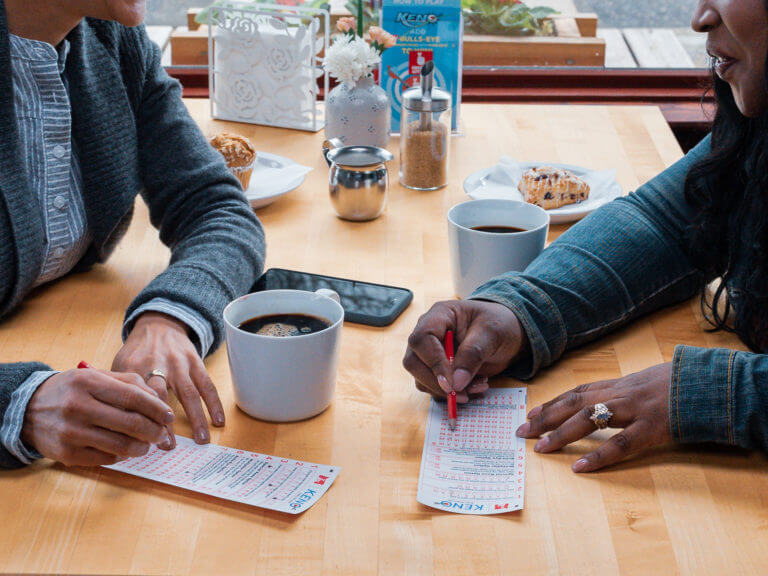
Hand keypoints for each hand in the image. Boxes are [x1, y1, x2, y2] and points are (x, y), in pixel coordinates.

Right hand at [21, 368, 173, 466]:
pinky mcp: (67, 454)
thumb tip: (160, 403)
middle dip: (154, 431)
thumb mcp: (97, 377)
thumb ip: (130, 383)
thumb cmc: (73, 390)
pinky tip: (125, 450)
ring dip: (142, 448)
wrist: (29, 409)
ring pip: (121, 445)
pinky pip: (106, 458)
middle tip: (162, 435)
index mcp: (88, 382)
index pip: (133, 397)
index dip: (157, 409)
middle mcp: (78, 406)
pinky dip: (121, 456)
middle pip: (131, 423)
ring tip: (147, 445)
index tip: (170, 417)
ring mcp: (71, 432)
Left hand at [112, 312, 223, 445]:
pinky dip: (214, 403)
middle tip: (170, 446)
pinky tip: (218, 420)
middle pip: (161, 397)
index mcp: (133, 367)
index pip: (136, 398)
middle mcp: (157, 364)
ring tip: (201, 440)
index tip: (146, 442)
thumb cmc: (137, 352)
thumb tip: (115, 425)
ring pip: (189, 393)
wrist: (159, 325)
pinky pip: (207, 384)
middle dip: (166, 423)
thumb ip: (117, 391)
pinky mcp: (195, 362)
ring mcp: (178, 363)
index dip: (141, 421)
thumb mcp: (119, 366)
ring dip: (197, 418)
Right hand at [403, 300, 528, 401]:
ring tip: (478, 385)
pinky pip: (434, 388)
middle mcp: (429, 334)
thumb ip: (473, 354)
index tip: (450, 384)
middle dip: (437, 383)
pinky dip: (452, 394)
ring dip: (447, 391)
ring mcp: (430, 353)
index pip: (422, 339)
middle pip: (414, 361)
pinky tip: (474, 387)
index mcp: (439, 315)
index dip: (433, 362)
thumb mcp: (492, 333)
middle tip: (463, 394)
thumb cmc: (499, 324)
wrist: (507, 334)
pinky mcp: (437, 370)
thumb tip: (456, 383)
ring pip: (421, 379)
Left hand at [516, 363, 672, 472]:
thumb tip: (605, 400)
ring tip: (541, 447)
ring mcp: (635, 409)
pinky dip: (597, 456)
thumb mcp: (647, 382)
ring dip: (561, 432)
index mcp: (620, 384)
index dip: (552, 402)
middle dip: (545, 416)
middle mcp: (621, 393)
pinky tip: (579, 467)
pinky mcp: (652, 428)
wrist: (711, 381)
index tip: (530, 412)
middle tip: (521, 431)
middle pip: (574, 402)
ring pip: (589, 418)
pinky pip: (620, 444)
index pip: (578, 391)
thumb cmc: (680, 383)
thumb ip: (625, 391)